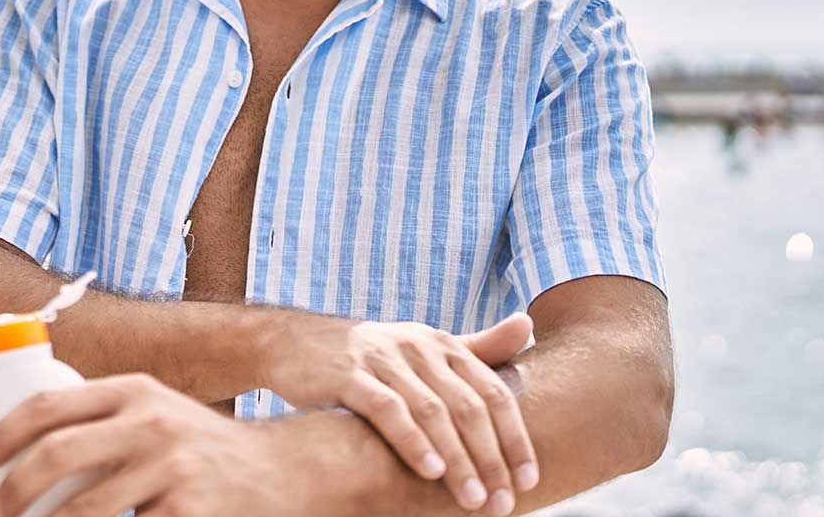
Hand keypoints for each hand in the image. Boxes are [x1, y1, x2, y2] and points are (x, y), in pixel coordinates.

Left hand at [0, 373, 309, 516]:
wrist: (282, 473)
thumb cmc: (200, 449)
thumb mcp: (155, 412)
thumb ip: (103, 418)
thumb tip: (21, 439)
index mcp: (134, 390)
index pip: (49, 404)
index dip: (1, 434)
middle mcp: (152, 422)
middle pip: (56, 455)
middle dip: (11, 492)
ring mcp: (172, 470)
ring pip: (82, 510)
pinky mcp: (187, 513)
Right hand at [256, 311, 536, 514]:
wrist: (294, 342)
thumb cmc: (370, 356)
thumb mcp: (423, 348)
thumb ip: (477, 345)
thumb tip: (527, 325)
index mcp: (442, 345)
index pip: (493, 393)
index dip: (514, 437)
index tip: (528, 479)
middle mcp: (418, 347)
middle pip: (468, 406)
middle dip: (490, 459)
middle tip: (502, 502)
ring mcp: (382, 359)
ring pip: (432, 412)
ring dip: (458, 459)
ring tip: (472, 499)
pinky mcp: (349, 374)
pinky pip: (387, 410)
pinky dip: (412, 441)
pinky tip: (430, 471)